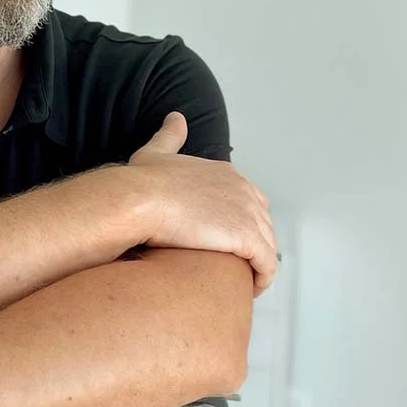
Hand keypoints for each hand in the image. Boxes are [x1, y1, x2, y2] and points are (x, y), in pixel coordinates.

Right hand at [127, 112, 277, 294]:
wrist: (139, 200)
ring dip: (258, 264)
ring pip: (266, 245)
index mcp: (227, 174)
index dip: (239, 220)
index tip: (225, 238)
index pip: (247, 199)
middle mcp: (244, 190)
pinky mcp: (249, 239)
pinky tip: (252, 289)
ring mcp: (249, 214)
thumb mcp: (157, 151)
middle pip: (261, 222)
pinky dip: (264, 278)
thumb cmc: (142, 181)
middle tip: (236, 264)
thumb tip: (175, 117)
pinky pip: (266, 264)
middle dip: (252, 242)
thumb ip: (170, 136)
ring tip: (244, 282)